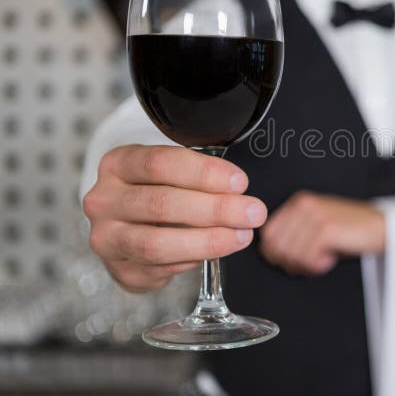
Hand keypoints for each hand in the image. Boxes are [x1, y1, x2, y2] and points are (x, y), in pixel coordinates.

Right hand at [82, 145, 266, 292]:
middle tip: (252, 212)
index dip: (204, 173)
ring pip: (157, 244)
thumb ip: (200, 175)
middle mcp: (103, 201)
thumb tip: (238, 189)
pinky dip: (193, 259)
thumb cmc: (161, 188)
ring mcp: (107, 238)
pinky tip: (217, 249)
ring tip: (242, 235)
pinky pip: (160, 268)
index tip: (240, 182)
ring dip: (207, 241)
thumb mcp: (173, 170)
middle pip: (161, 204)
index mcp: (117, 165)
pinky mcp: (119, 270)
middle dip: (215, 209)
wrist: (131, 223)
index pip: (159, 163)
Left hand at [259, 191, 384, 276]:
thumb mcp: (317, 226)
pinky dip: (317, 266)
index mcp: (299, 203)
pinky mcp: (326, 229)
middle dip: (290, 262)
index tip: (293, 261)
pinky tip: (329, 259)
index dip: (277, 254)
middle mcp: (304, 206)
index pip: (268, 234)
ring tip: (322, 260)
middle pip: (275, 246)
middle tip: (310, 263)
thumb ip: (294, 233)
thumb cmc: (351, 230)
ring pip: (290, 254)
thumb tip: (273, 253)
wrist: (381, 227)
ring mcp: (315, 216)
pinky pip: (307, 258)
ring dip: (306, 265)